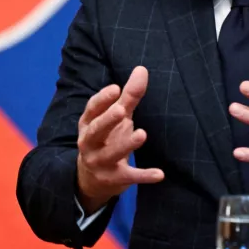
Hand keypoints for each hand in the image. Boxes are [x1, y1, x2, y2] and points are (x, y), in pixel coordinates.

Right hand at [76, 66, 164, 211]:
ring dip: (126, 145)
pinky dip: (143, 176)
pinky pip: (129, 177)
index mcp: (88, 124)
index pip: (91, 110)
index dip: (102, 100)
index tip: (115, 88)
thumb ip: (129, 95)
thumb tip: (142, 68)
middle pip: (96, 131)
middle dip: (107, 121)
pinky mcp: (113, 179)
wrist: (92, 179)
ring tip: (142, 134)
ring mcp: (100, 162)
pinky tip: (160, 174)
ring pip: (111, 154)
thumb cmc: (107, 138)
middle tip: (121, 110)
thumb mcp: (115, 117)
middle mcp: (89, 143)